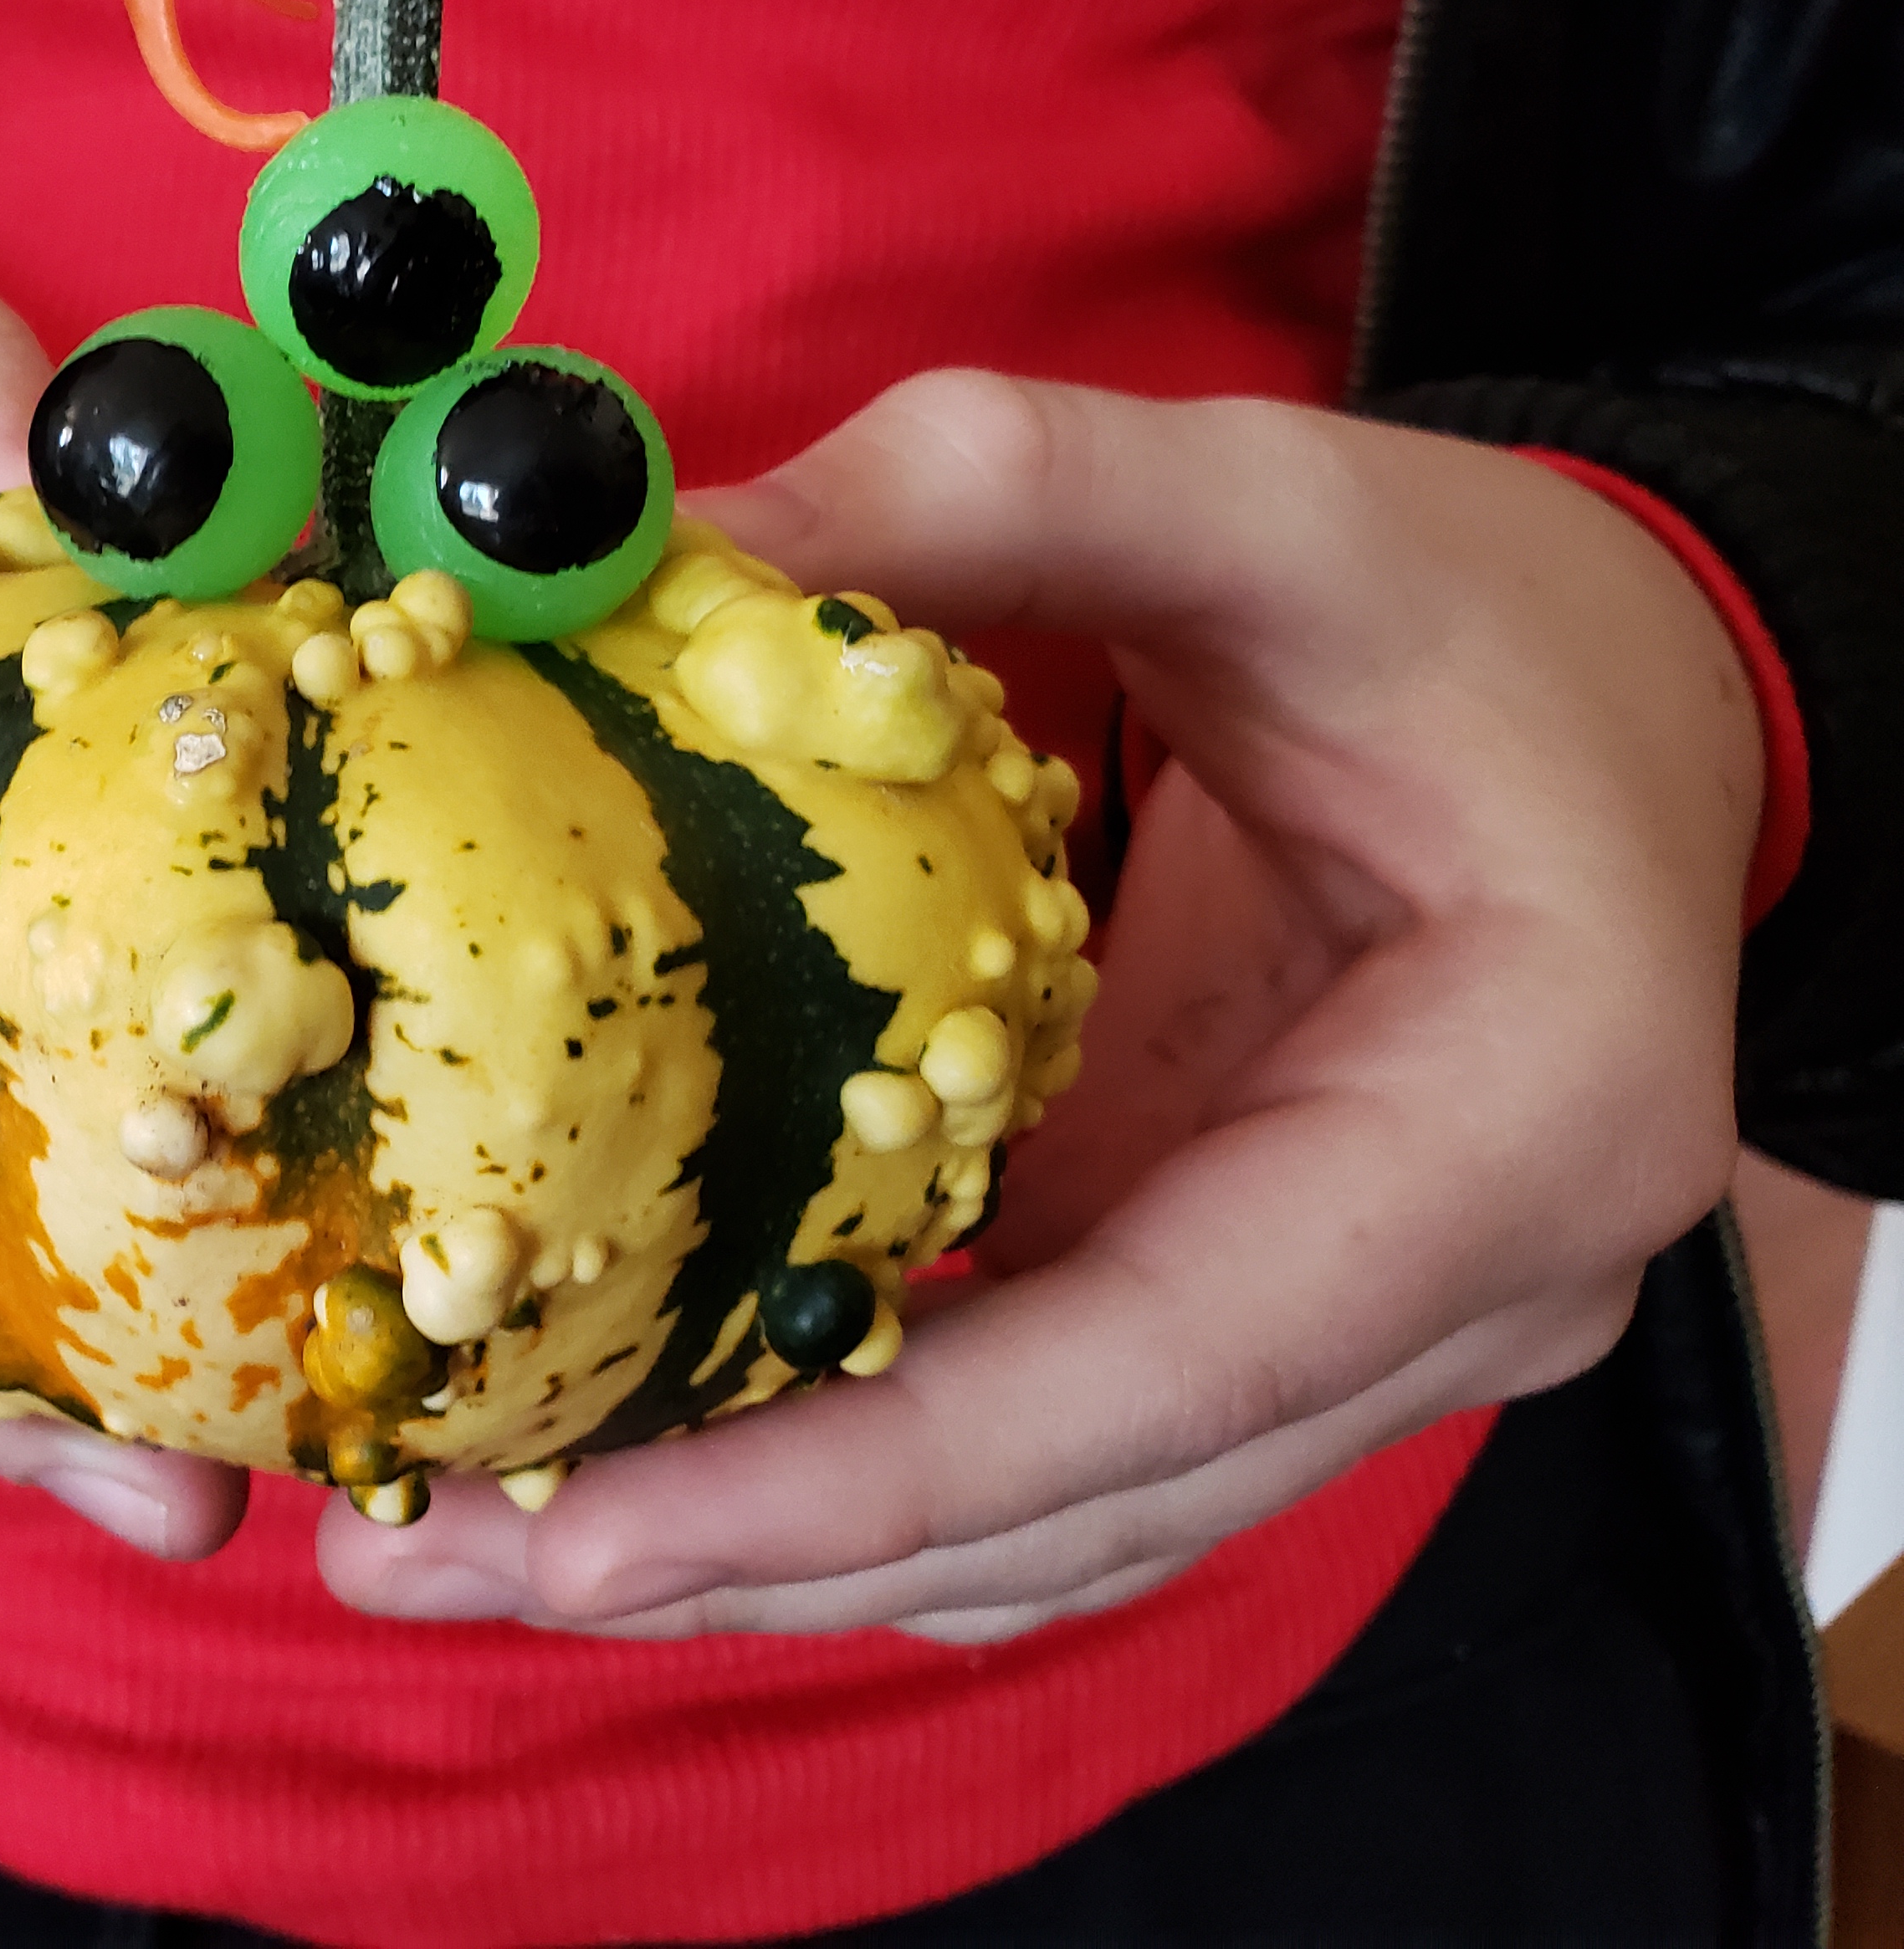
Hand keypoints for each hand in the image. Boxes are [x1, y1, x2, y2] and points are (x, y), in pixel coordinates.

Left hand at [320, 371, 1758, 1637]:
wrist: (1622, 692)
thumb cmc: (1482, 601)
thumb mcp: (1264, 492)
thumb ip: (982, 489)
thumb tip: (638, 558)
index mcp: (1514, 1122)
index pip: (1173, 1366)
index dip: (875, 1477)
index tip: (596, 1540)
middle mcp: (1456, 1297)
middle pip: (1076, 1506)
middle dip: (749, 1555)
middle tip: (428, 1561)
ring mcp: (1348, 1336)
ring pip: (1042, 1527)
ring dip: (762, 1551)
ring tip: (464, 1542)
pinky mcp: (1238, 1312)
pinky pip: (1031, 1447)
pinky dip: (833, 1468)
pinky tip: (624, 1438)